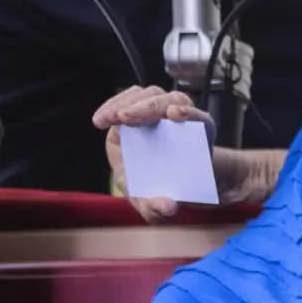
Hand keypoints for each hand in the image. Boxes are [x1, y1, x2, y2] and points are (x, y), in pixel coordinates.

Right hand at [95, 86, 209, 220]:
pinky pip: (129, 99)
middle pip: (174, 99)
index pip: (201, 120)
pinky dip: (113, 106)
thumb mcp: (160, 205)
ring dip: (128, 103)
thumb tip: (166, 207)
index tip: (174, 115)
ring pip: (150, 94)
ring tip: (111, 118)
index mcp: (198, 139)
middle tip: (126, 117)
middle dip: (150, 106)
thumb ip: (160, 208)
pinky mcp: (138, 110)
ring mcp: (160, 111)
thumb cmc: (163, 190)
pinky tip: (100, 121)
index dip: (191, 114)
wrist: (152, 182)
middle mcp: (181, 120)